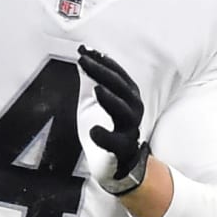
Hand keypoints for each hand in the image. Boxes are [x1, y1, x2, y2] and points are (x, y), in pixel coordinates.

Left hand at [77, 45, 150, 195]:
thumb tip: (83, 51)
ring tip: (96, 89)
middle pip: (123, 89)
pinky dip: (106, 137)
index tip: (85, 51)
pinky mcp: (122, 151)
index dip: (104, 62)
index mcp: (128, 97)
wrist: (117, 165)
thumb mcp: (97, 100)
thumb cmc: (108, 128)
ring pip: (125, 113)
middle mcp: (133, 111)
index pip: (118, 75)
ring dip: (111, 100)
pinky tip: (93, 131)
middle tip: (84, 61)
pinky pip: (117, 143)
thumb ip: (92, 78)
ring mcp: (129, 131)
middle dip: (104, 73)